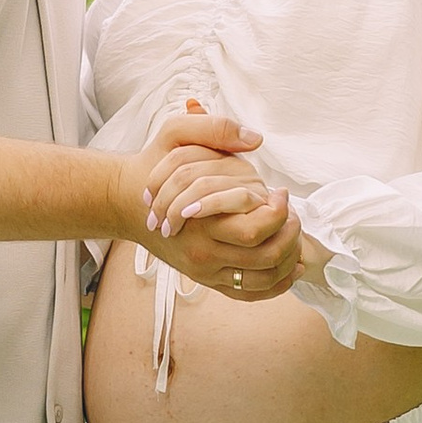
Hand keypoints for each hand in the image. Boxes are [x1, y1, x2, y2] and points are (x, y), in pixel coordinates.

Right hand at [127, 102, 299, 297]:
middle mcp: (203, 253)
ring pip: (263, 279)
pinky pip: (249, 294)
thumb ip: (214, 128)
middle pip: (266, 258)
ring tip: (293, 235)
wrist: (127, 202)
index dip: (280, 212)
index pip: (257, 229)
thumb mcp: (175, 134)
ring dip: (288, 260)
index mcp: (201, 221)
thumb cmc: (154, 165)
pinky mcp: (208, 281)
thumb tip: (255, 139)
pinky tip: (289, 265)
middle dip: (292, 236)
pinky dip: (275, 284)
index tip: (280, 193)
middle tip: (294, 215)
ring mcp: (206, 272)